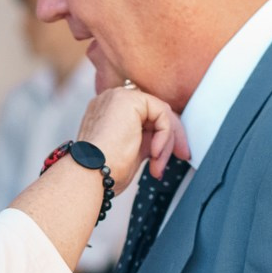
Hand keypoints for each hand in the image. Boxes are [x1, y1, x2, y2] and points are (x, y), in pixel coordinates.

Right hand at [74, 82, 188, 191]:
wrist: (89, 175)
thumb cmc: (102, 172)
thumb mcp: (131, 152)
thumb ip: (146, 140)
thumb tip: (164, 141)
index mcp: (107, 113)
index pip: (145, 116)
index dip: (162, 136)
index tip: (166, 158)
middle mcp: (111, 100)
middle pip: (155, 113)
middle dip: (171, 138)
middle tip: (182, 156)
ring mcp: (118, 97)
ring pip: (160, 113)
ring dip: (167, 142)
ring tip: (158, 165)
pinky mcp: (129, 99)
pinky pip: (162, 113)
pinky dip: (165, 136)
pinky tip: (154, 152)